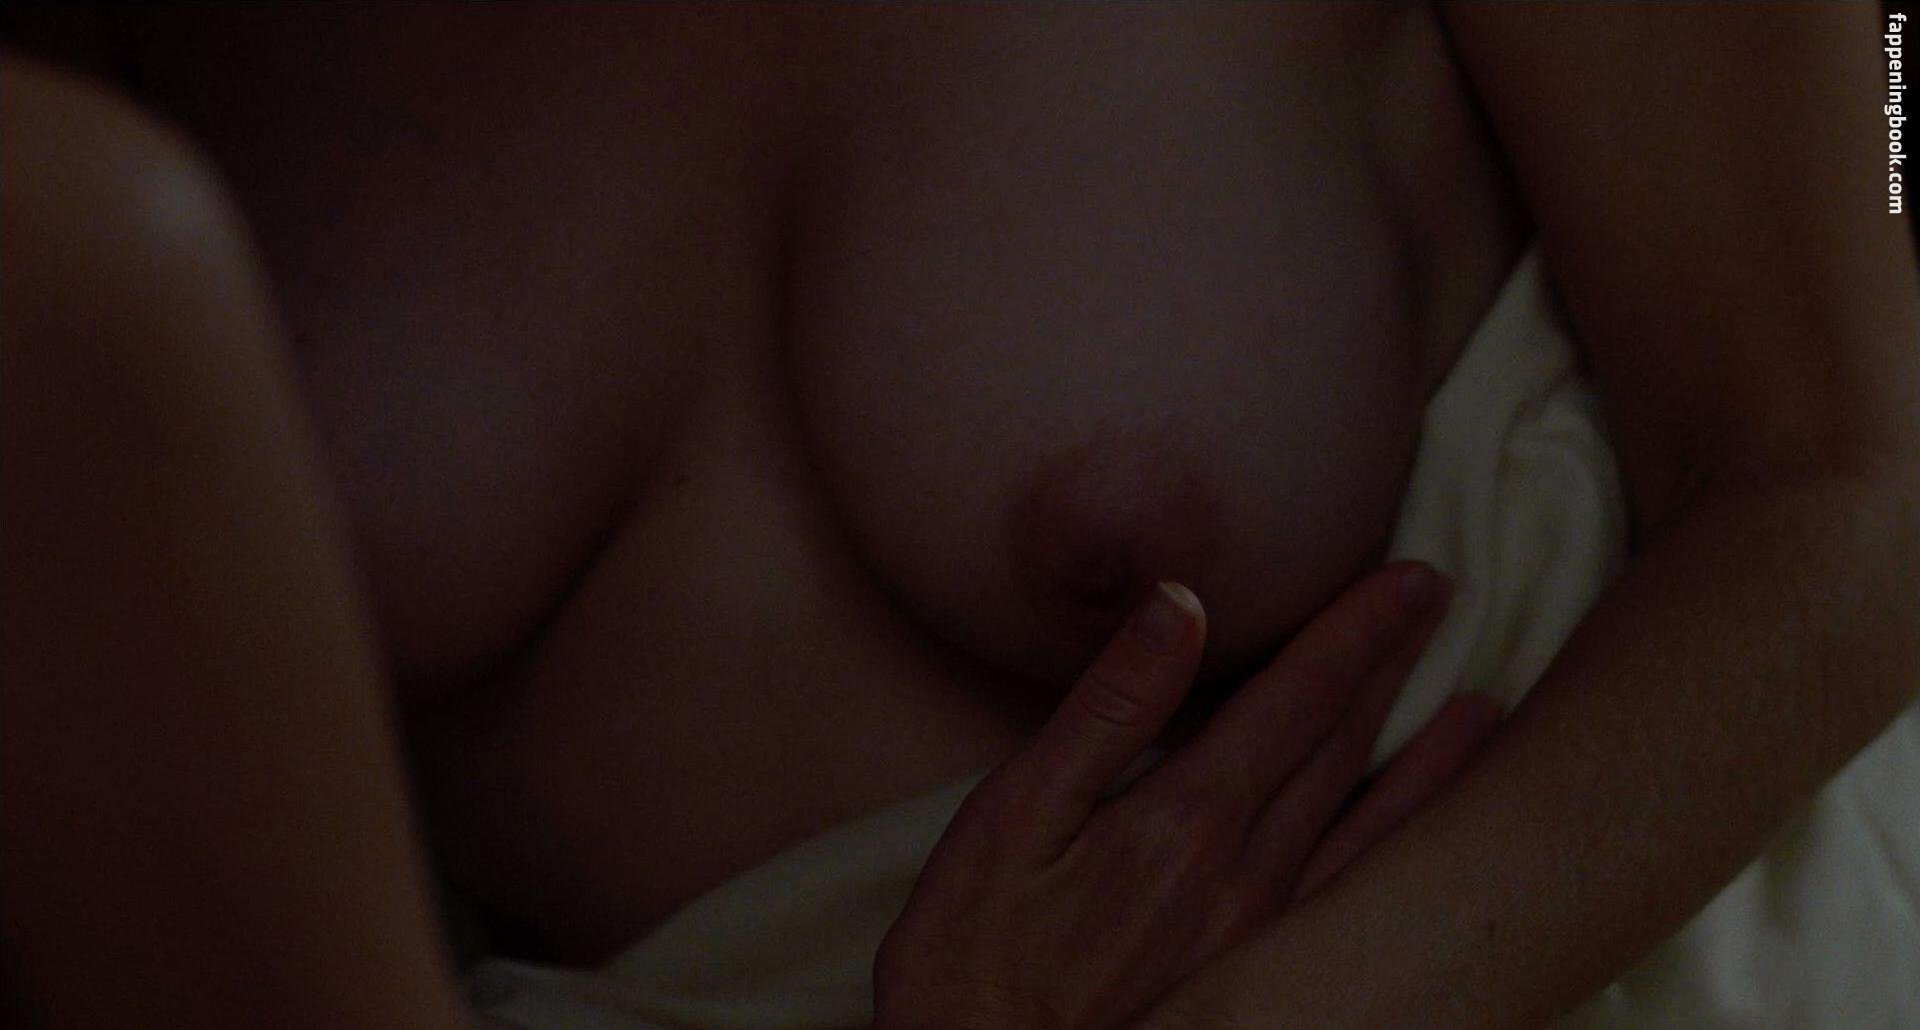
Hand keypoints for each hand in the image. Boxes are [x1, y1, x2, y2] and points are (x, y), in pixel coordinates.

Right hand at [873, 564, 1500, 1028]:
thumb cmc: (974, 956)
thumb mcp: (1012, 818)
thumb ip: (1106, 710)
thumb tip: (1179, 605)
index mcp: (1185, 821)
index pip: (1295, 700)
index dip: (1355, 631)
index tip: (1407, 576)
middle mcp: (1248, 875)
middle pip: (1342, 748)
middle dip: (1393, 665)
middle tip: (1439, 598)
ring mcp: (1270, 937)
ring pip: (1374, 827)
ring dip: (1429, 758)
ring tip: (1484, 706)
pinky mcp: (1273, 986)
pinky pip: (1363, 901)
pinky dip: (1409, 851)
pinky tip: (1430, 833)